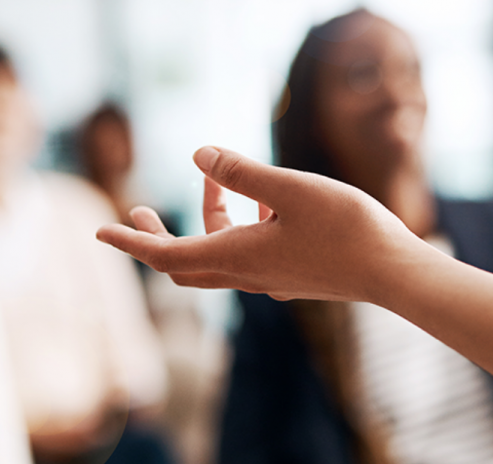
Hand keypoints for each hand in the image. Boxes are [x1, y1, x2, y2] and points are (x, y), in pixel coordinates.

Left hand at [97, 147, 422, 302]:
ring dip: (207, 220)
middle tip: (140, 210)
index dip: (130, 242)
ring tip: (215, 179)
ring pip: (218, 254)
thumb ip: (242, 173)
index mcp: (236, 256)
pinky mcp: (289, 275)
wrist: (393, 272)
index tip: (99, 230)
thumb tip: (199, 154)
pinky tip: (262, 203)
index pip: (165, 255)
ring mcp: (268, 278)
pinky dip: (238, 227)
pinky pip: (247, 254)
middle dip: (156, 237)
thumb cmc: (346, 229)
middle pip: (184, 262)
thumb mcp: (289, 189)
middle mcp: (246, 274)